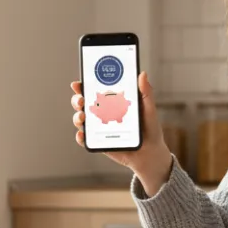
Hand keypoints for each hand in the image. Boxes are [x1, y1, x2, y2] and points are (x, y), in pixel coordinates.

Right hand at [71, 71, 172, 194]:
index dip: (84, 85)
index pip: (95, 90)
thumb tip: (142, 74)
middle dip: (77, 100)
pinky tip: (82, 134)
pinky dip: (81, 137)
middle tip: (81, 100)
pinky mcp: (99, 142)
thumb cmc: (150, 128)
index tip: (78, 83)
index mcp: (112, 101)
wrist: (150, 153)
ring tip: (82, 117)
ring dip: (77, 117)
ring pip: (81, 120)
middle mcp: (103, 112)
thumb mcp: (149, 109)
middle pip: (84, 103)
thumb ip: (146, 93)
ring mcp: (99, 128)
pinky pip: (85, 140)